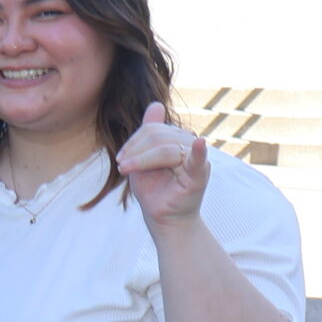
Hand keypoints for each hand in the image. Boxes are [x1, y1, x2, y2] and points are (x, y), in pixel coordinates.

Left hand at [115, 102, 209, 227]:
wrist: (162, 217)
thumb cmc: (154, 187)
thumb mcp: (144, 158)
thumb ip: (149, 132)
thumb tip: (156, 104)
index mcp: (177, 140)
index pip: (153, 129)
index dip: (133, 141)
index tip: (120, 158)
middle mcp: (189, 146)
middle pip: (158, 136)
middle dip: (135, 150)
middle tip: (122, 166)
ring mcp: (196, 160)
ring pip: (166, 149)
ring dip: (142, 160)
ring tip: (127, 170)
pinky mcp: (199, 175)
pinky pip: (199, 160)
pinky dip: (200, 152)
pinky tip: (200, 144)